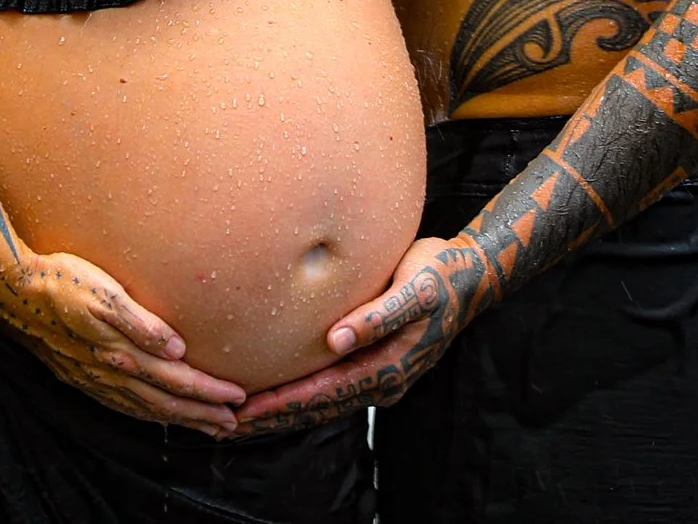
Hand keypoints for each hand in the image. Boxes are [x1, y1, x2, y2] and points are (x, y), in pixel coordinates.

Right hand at [0, 248, 247, 431]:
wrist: (19, 292)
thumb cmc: (69, 282)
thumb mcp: (107, 294)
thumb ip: (143, 323)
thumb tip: (178, 347)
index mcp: (123, 353)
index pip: (176, 379)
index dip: (207, 392)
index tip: (236, 399)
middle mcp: (112, 373)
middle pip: (165, 402)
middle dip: (201, 415)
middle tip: (231, 424)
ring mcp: (96, 379)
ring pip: (145, 409)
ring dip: (179, 419)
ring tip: (205, 426)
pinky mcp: (85, 376)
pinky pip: (123, 406)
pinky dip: (147, 416)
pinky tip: (156, 416)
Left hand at [232, 235, 483, 432]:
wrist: (470, 276)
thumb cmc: (441, 273)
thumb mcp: (416, 288)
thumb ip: (379, 314)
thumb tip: (338, 339)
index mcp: (389, 366)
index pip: (324, 392)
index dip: (283, 403)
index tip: (245, 409)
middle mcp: (384, 381)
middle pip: (319, 407)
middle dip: (274, 416)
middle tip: (226, 423)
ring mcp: (382, 377)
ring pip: (324, 402)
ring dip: (286, 411)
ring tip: (244, 415)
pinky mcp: (377, 365)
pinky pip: (334, 389)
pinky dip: (304, 396)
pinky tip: (283, 393)